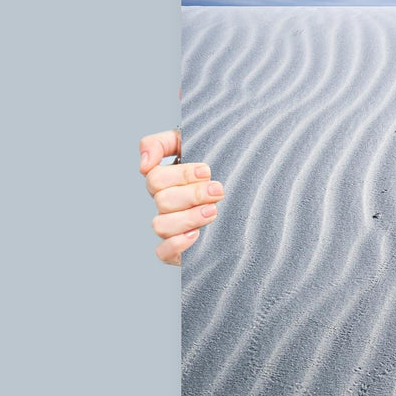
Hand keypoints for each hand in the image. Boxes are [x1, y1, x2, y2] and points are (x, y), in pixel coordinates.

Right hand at [140, 128, 225, 265]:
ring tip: (214, 211)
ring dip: (189, 217)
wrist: (251, 191)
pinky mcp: (179, 249)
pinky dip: (176, 244)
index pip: (155, 179)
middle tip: (218, 191)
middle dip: (193, 195)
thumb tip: (143, 165)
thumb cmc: (220, 162)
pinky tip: (196, 235)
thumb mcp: (191, 142)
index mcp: (166, 181)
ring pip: (161, 226)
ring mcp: (172, 227)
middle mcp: (166, 205)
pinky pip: (162, 253)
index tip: (207, 171)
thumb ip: (160, 143)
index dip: (181, 175)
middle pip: (162, 201)